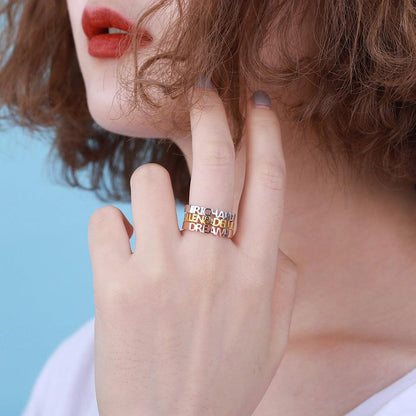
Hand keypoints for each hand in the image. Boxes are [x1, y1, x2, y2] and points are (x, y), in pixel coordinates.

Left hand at [88, 83, 297, 415]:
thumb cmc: (223, 379)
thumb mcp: (273, 334)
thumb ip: (284, 281)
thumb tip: (279, 242)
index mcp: (257, 273)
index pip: (268, 182)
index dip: (264, 134)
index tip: (258, 105)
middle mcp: (213, 264)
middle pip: (214, 162)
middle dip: (209, 114)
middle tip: (202, 92)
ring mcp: (162, 273)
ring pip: (148, 182)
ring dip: (148, 187)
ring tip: (150, 217)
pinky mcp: (113, 287)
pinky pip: (104, 220)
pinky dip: (110, 226)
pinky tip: (120, 250)